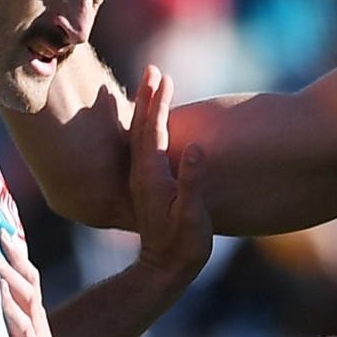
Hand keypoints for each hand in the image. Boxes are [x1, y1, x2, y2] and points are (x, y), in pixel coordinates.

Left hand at [129, 65, 212, 276]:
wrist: (165, 268)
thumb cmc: (183, 244)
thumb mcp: (192, 215)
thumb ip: (192, 182)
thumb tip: (196, 148)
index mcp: (150, 176)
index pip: (151, 131)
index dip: (156, 103)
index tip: (163, 77)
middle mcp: (141, 173)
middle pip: (141, 126)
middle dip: (147, 96)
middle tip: (153, 69)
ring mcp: (143, 178)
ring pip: (140, 134)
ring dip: (146, 107)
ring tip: (152, 84)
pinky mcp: (149, 183)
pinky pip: (144, 145)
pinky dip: (147, 125)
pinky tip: (151, 117)